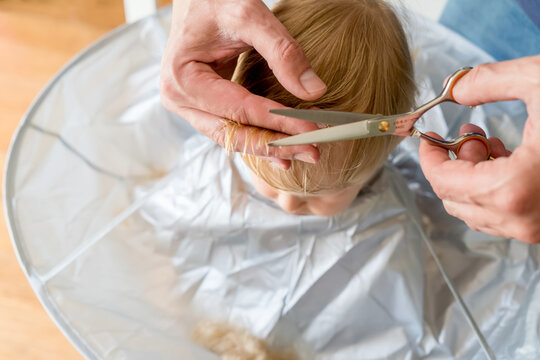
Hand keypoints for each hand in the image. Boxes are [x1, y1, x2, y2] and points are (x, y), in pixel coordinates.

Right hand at [160, 0, 326, 168]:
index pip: (240, 110)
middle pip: (234, 133)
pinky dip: (258, 138)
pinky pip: (231, 129)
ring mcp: (188, 106)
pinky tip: (283, 149)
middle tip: (313, 152)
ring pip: (233, 137)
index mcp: (183, 78)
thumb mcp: (250, 15)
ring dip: (269, 146)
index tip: (313, 130)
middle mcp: (180, 99)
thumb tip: (314, 91)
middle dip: (275, 144)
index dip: (279, 122)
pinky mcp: (202, 106)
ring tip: (304, 153)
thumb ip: (283, 52)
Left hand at [419, 55, 539, 242]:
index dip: (428, 157)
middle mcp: (522, 219)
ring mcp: (537, 229)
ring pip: (477, 211)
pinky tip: (511, 157)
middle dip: (452, 164)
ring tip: (490, 141)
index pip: (443, 182)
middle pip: (455, 200)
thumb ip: (489, 82)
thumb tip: (456, 89)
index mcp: (512, 189)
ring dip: (472, 176)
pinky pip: (503, 215)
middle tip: (469, 133)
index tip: (427, 138)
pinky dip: (494, 188)